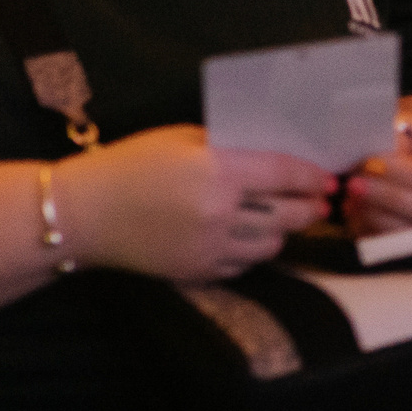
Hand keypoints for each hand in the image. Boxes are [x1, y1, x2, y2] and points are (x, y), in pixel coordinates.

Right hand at [54, 125, 331, 283]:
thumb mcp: (183, 138)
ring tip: (288, 219)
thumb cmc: (131, 164)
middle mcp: (221, 212)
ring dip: (286, 231)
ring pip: (271, 245)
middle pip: (287, 213)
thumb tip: (273, 155)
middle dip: (310, 207)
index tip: (327, 178)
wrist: (84, 213)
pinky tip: (254, 239)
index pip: (284, 174)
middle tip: (322, 202)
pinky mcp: (198, 272)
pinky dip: (255, 252)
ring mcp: (210, 247)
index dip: (311, 176)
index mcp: (219, 171)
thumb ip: (230, 146)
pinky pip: (244, 265)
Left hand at [344, 94, 411, 235]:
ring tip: (351, 197)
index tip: (371, 162)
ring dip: (375, 218)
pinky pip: (395, 250)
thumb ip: (402, 137)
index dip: (402, 173)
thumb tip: (371, 152)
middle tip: (354, 183)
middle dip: (387, 197)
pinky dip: (370, 233)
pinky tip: (354, 212)